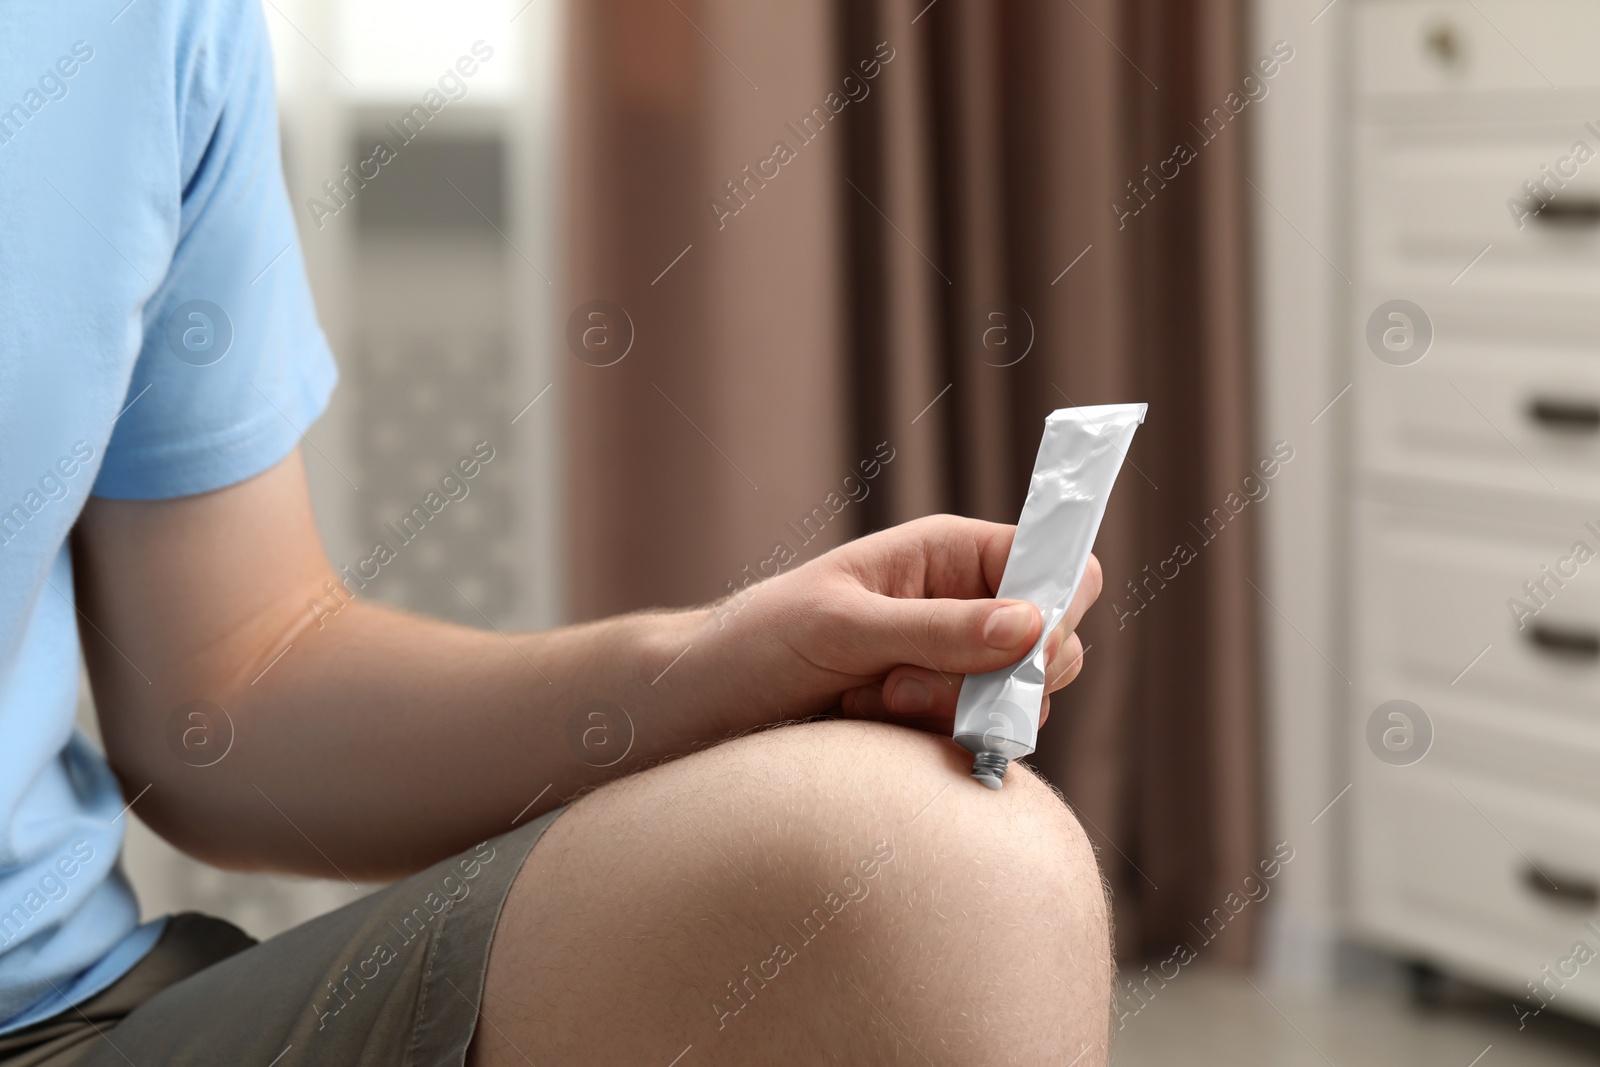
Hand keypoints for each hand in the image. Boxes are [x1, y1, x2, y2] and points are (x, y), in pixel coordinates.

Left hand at [740, 514, 1101, 731]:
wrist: (699, 709)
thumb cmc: (756, 642)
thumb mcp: (841, 626)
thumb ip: (937, 629)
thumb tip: (1033, 626)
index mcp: (951, 555)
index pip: (1059, 563)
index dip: (1058, 607)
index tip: (1020, 650)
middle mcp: (965, 606)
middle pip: (1054, 647)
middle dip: (995, 678)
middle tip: (903, 683)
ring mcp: (955, 668)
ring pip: (1019, 705)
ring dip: (951, 715)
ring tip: (869, 701)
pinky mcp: (937, 722)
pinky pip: (982, 742)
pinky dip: (934, 744)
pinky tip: (868, 727)